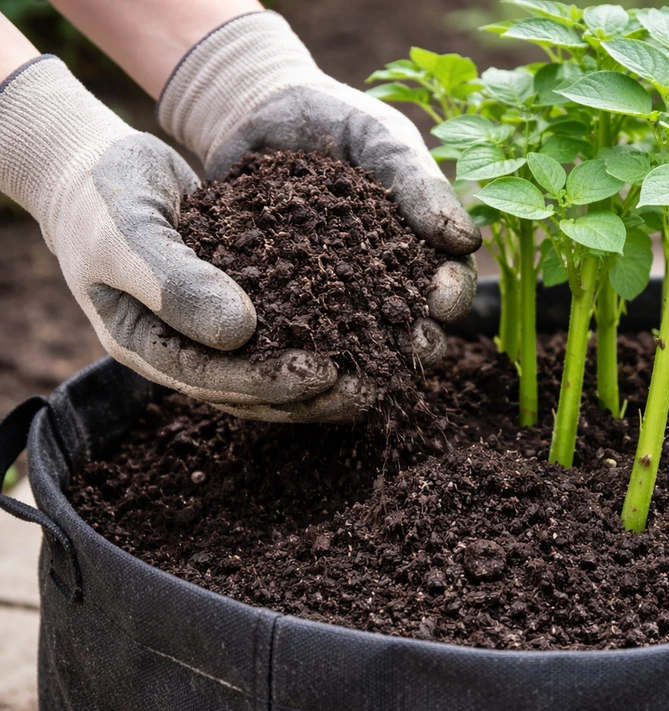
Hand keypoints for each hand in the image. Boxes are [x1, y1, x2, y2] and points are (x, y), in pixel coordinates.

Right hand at [0, 57, 338, 407]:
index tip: (324, 373)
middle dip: (309, 395)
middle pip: (250, 392)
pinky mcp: (240, 306)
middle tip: (368, 388)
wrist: (100, 168)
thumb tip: (240, 333)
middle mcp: (182, 350)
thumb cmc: (101, 197)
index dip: (270, 383)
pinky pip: (284, 330)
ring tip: (378, 375)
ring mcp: (209, 333)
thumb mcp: (127, 234)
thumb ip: (173, 282)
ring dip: (323, 380)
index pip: (213, 381)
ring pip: (272, 370)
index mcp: (146, 346)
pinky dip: (323, 334)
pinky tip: (368, 330)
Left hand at [158, 11, 480, 421]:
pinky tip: (293, 353)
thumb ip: (421, 185)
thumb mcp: (383, 141)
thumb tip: (467, 240)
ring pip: (355, 338)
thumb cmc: (336, 119)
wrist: (256, 110)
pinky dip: (297, 344)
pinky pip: (291, 329)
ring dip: (365, 357)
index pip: (448, 280)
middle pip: (410, 322)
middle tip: (414, 346)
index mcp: (418, 247)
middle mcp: (380, 281)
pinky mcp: (277, 300)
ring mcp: (329, 295)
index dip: (453, 293)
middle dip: (418, 338)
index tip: (443, 297)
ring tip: (365, 367)